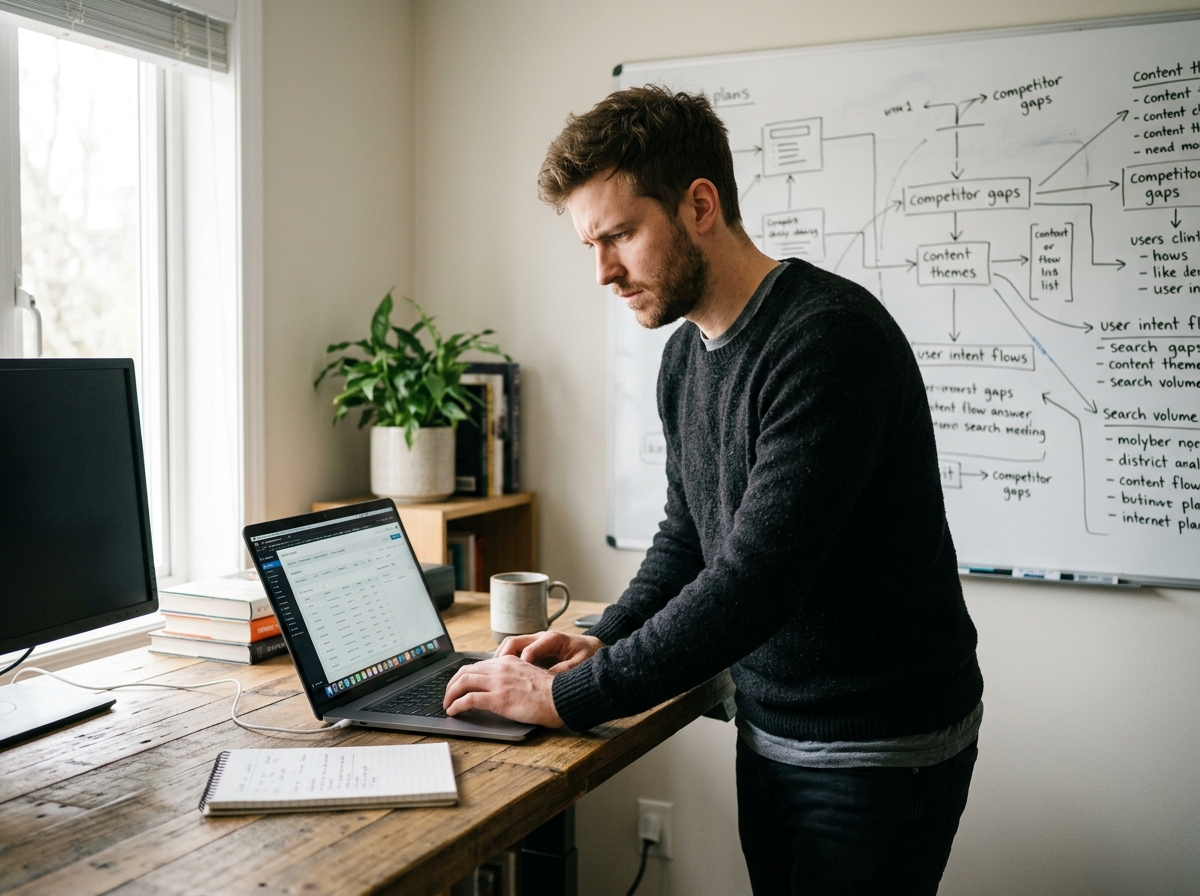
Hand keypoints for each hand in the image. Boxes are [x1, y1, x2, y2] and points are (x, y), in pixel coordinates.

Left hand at [443, 655, 564, 727]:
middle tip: (448, 695)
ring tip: (447, 705)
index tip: (459, 685)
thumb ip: (513, 676)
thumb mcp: (529, 675)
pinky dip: (456, 705)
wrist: (560, 697)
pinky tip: (453, 711)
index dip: (464, 676)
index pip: (478, 665)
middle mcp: (500, 668)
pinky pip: (468, 699)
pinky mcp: (497, 699)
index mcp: (508, 661)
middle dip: (452, 684)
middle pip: (465, 671)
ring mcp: (498, 683)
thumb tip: (500, 688)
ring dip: (450, 694)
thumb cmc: (550, 692)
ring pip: (463, 683)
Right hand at [495, 630, 602, 672]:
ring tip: (493, 674)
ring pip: (511, 646)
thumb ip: (566, 670)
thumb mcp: (582, 664)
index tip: (518, 678)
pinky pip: (515, 653)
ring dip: (501, 659)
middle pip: (513, 642)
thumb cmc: (590, 656)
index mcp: (553, 639)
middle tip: (494, 674)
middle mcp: (541, 638)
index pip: (529, 649)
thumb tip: (548, 679)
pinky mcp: (535, 650)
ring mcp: (536, 643)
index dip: (521, 664)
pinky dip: (506, 662)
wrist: (596, 649)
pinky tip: (502, 675)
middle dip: (502, 658)